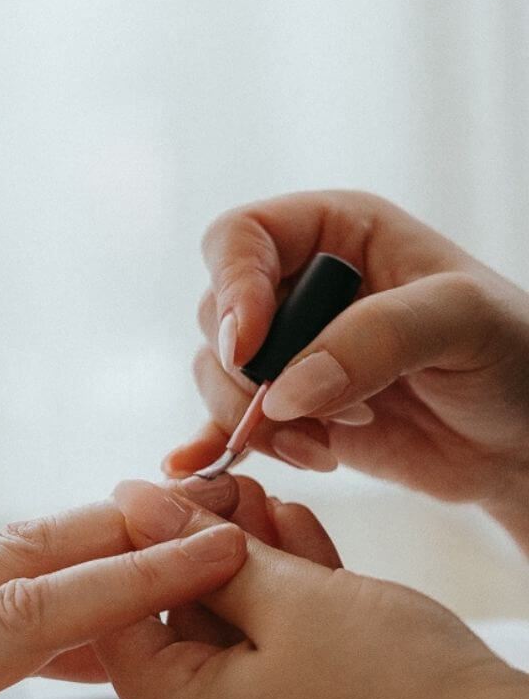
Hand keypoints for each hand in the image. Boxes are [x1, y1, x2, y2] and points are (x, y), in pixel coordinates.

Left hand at [94, 502, 528, 698]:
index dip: (139, 546)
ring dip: (251, 569)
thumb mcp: (288, 597)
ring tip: (267, 501)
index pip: (120, 623)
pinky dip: (286, 612)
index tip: (165, 493)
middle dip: (206, 550)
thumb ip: (198, 545)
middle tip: (229, 486)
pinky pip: (276, 671)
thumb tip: (130, 501)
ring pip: (236, 643)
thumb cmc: (395, 685)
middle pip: (182, 630)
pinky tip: (298, 543)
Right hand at [164, 190, 528, 540]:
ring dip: (255, 418)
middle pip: (217, 313)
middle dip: (251, 372)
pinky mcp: (289, 410)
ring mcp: (290, 350)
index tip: (249, 350)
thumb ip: (374, 340)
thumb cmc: (514, 354)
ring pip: (217, 372)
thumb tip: (282, 390)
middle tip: (316, 411)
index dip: (231, 288)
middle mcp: (299, 284)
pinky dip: (217, 445)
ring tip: (327, 445)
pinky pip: (228, 422)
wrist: (527, 438)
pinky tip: (203, 466)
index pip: (240, 237)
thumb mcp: (461, 322)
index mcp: (334, 232)